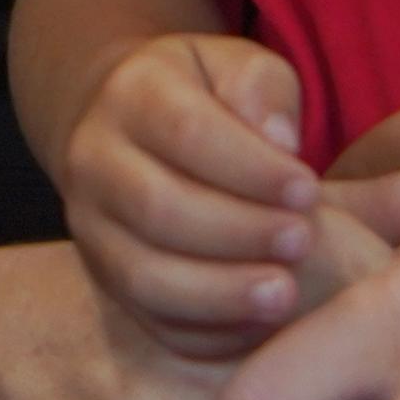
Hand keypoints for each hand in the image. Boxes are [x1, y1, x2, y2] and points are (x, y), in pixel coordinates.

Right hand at [54, 33, 324, 359]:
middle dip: (238, 232)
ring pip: (145, 275)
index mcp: (131, 94)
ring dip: (221, 293)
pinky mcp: (105, 280)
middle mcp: (95, 160)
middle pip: (158, 208)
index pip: (185, 131)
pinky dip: (207, 332)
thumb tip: (280, 140)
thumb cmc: (206, 97)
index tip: (309, 191)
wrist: (128, 128)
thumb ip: (262, 90)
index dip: (250, 167)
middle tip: (302, 242)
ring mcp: (91, 227)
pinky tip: (258, 325)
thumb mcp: (236, 67)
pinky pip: (151, 320)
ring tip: (285, 295)